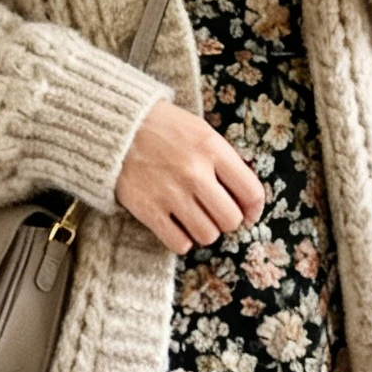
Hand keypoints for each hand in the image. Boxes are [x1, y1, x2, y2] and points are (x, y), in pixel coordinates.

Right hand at [117, 99, 264, 254]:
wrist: (116, 128)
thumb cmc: (163, 129)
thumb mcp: (200, 131)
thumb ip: (224, 160)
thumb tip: (245, 198)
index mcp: (212, 149)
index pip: (251, 192)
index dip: (255, 210)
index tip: (248, 214)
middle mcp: (194, 173)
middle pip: (231, 220)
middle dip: (227, 221)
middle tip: (216, 214)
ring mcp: (171, 193)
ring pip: (207, 235)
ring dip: (205, 231)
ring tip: (195, 219)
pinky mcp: (148, 210)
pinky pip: (179, 244)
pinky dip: (182, 241)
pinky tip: (177, 227)